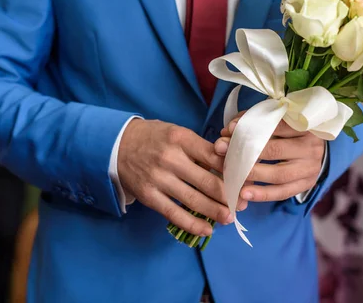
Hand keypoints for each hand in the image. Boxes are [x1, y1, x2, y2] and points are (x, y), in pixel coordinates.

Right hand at [117, 119, 239, 236]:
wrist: (115, 144)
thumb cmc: (153, 137)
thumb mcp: (177, 132)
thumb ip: (199, 148)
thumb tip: (227, 166)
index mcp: (181, 138)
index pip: (215, 157)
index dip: (233, 170)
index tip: (246, 180)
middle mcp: (171, 158)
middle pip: (208, 181)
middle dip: (229, 195)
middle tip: (242, 203)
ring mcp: (158, 178)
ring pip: (194, 200)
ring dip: (216, 212)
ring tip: (230, 217)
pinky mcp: (148, 195)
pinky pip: (173, 214)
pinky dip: (192, 224)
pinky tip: (207, 229)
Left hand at [214, 111, 324, 202]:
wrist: (313, 147)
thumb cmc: (288, 130)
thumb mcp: (274, 120)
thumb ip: (251, 122)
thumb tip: (227, 132)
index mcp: (304, 125)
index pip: (275, 126)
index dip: (250, 128)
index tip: (228, 130)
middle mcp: (310, 147)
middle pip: (275, 150)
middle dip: (245, 152)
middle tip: (223, 153)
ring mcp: (310, 168)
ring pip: (279, 174)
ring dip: (252, 176)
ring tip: (232, 176)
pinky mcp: (306, 184)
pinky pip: (283, 192)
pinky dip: (262, 194)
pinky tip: (245, 194)